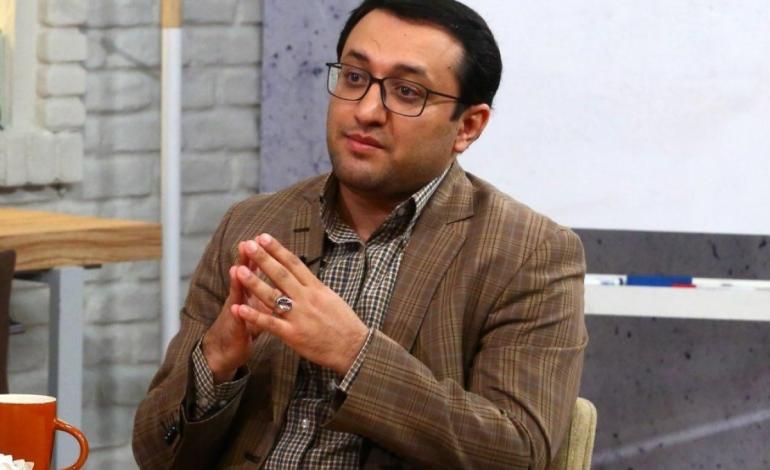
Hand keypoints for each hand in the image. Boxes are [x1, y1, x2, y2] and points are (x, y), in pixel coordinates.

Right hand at [201, 241, 269, 382]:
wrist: (225, 351)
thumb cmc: (244, 328)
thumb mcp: (258, 308)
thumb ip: (268, 295)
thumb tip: (284, 282)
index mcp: (251, 292)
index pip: (257, 270)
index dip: (262, 256)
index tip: (266, 239)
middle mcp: (241, 298)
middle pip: (245, 276)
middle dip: (248, 260)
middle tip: (249, 243)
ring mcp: (235, 312)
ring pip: (237, 295)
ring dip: (237, 282)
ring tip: (237, 268)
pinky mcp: (235, 329)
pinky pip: (236, 321)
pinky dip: (237, 313)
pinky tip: (236, 307)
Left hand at [232, 233, 368, 375]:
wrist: (354, 348)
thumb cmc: (344, 324)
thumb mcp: (331, 298)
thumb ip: (313, 287)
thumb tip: (301, 274)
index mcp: (316, 288)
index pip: (294, 264)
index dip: (277, 250)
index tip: (263, 237)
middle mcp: (307, 298)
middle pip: (281, 275)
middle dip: (263, 259)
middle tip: (247, 244)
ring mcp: (299, 316)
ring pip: (272, 297)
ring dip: (254, 283)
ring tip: (238, 270)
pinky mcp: (293, 335)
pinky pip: (270, 323)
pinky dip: (254, 316)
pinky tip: (239, 308)